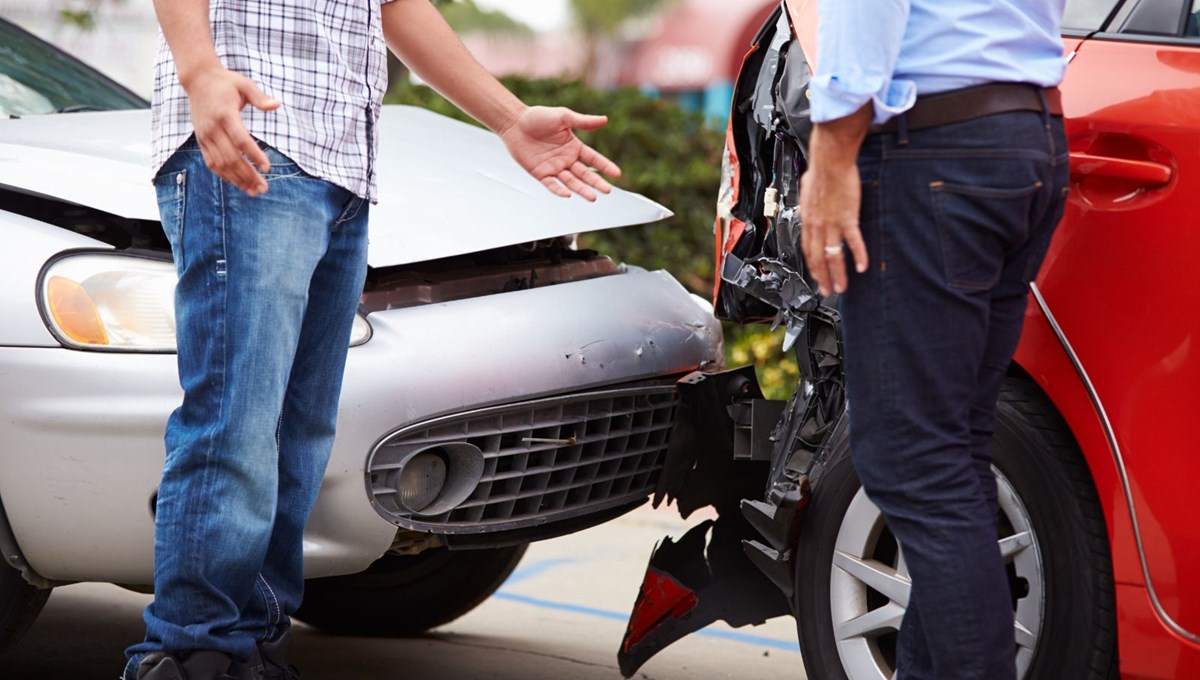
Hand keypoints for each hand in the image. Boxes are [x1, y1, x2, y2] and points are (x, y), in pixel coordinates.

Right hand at [183, 66, 280, 196]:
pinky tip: (239, 184)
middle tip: (264, 188)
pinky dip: (225, 175)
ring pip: (220, 164)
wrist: (198, 80)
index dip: (254, 155)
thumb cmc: (226, 82)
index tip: (268, 168)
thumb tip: (277, 105)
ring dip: (238, 180)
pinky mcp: (201, 140)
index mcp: (225, 115)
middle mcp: (213, 128)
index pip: (241, 140)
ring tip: (254, 191)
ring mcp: (205, 136)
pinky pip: (212, 163)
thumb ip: (260, 97)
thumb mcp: (245, 84)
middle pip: (231, 157)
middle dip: (248, 175)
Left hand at [498, 106, 621, 200]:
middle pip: (585, 174)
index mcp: (574, 146)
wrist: (514, 122)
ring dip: (582, 190)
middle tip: (607, 190)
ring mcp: (554, 168)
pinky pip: (551, 184)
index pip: (593, 159)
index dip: (605, 166)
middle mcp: (566, 159)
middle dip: (596, 182)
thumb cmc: (538, 117)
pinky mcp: (540, 173)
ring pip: (571, 182)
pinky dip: (559, 190)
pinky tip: (568, 195)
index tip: (617, 174)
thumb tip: (605, 120)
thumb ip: (583, 121)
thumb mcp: (563, 117)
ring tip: (593, 198)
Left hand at [799, 160, 869, 294]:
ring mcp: (832, 224)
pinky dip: (858, 255)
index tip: (815, 275)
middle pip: (818, 258)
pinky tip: (862, 266)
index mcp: (808, 219)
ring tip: (841, 287)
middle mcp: (817, 225)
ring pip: (833, 255)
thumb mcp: (807, 190)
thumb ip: (808, 201)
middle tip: (826, 291)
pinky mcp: (847, 218)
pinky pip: (853, 242)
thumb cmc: (821, 171)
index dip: (811, 265)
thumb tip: (807, 202)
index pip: (807, 249)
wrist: (830, 162)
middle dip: (822, 278)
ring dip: (838, 274)